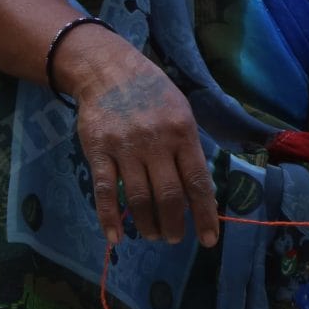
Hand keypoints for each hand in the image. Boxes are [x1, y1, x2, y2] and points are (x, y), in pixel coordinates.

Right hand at [55, 28, 220, 250]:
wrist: (108, 69)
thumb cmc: (151, 92)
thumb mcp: (181, 111)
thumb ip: (188, 148)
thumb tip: (198, 191)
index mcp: (183, 132)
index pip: (197, 182)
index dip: (204, 215)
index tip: (209, 240)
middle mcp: (156, 142)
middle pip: (168, 195)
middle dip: (173, 225)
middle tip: (174, 238)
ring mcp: (125, 147)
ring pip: (138, 198)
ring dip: (147, 224)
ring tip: (152, 235)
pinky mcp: (98, 150)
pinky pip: (104, 190)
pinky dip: (109, 218)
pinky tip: (114, 237)